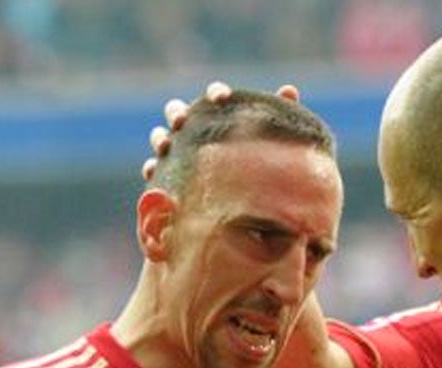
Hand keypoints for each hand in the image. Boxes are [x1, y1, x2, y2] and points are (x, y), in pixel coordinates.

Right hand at [141, 82, 301, 180]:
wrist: (253, 204)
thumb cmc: (263, 165)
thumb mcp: (273, 142)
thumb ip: (278, 113)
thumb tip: (289, 90)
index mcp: (221, 116)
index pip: (214, 97)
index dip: (215, 93)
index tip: (222, 97)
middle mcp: (196, 130)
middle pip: (177, 112)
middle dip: (177, 113)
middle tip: (183, 120)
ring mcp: (180, 153)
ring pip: (161, 138)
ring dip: (160, 138)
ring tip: (165, 145)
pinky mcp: (170, 177)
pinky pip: (154, 170)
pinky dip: (152, 168)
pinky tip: (154, 171)